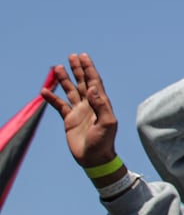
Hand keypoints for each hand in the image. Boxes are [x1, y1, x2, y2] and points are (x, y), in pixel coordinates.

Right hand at [41, 54, 119, 169]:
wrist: (94, 158)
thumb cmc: (104, 141)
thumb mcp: (107, 123)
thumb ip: (100, 105)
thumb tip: (92, 88)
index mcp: (101, 103)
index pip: (94, 81)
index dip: (89, 69)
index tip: (83, 57)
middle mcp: (90, 104)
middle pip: (82, 82)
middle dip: (78, 69)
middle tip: (72, 56)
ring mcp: (79, 111)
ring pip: (70, 91)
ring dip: (64, 80)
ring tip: (57, 68)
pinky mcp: (69, 120)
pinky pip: (59, 105)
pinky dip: (52, 98)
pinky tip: (44, 91)